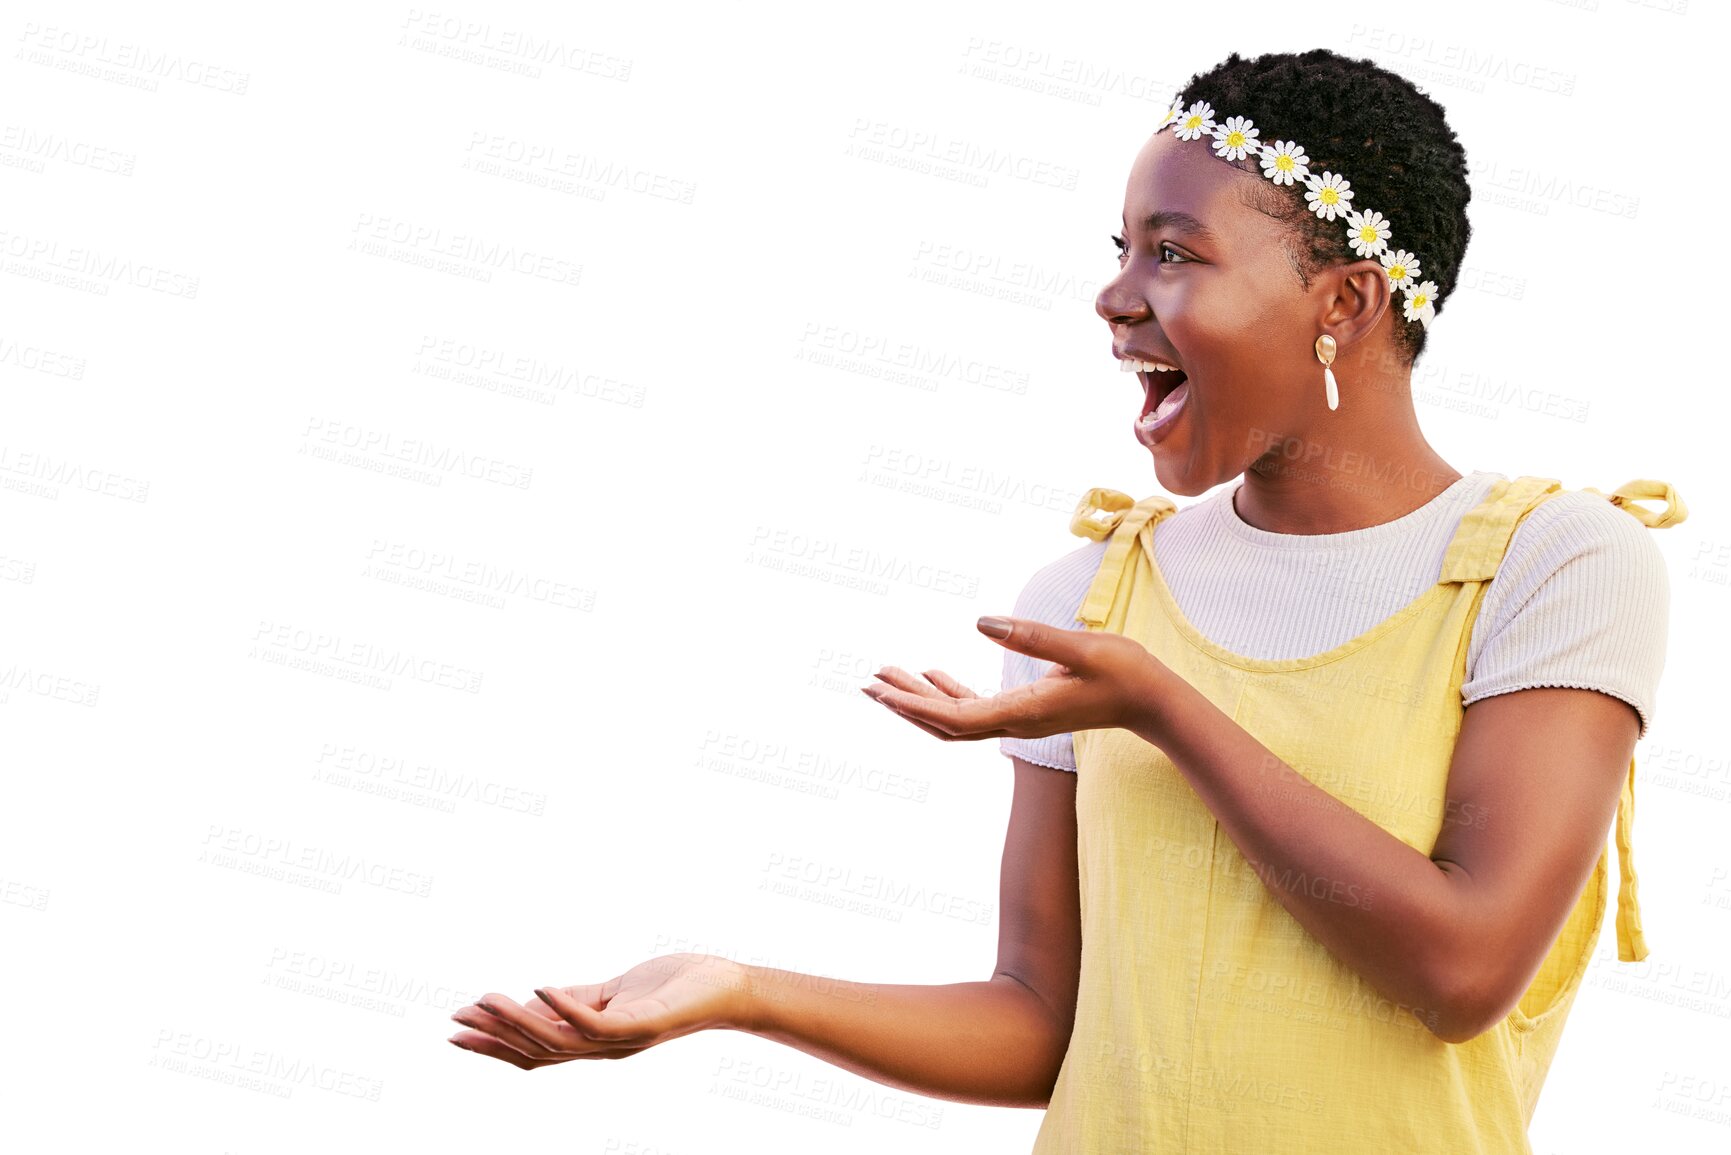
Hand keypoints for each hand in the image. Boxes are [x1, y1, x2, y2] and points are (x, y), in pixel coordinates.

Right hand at [447, 952, 752, 1069]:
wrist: (726, 988)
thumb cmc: (673, 987)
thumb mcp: (613, 992)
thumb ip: (576, 998)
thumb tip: (533, 998)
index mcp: (592, 1042)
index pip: (534, 1050)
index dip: (494, 1044)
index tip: (456, 1030)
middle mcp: (601, 1049)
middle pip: (537, 1051)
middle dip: (494, 1038)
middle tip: (457, 1021)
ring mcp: (620, 1041)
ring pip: (557, 1040)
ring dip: (517, 1020)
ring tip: (486, 999)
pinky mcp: (641, 1025)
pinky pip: (595, 1024)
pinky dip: (564, 1008)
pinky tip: (540, 987)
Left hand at [860, 614, 1164, 741]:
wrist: (1153, 700)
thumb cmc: (1124, 671)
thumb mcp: (1082, 647)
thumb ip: (1032, 636)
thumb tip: (980, 622)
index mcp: (1024, 712)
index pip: (956, 718)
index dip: (915, 706)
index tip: (882, 692)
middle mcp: (1015, 722)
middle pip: (945, 723)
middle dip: (904, 704)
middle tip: (867, 684)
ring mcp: (1019, 720)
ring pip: (956, 718)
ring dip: (919, 700)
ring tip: (885, 679)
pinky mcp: (1025, 710)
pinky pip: (974, 709)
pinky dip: (947, 695)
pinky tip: (932, 674)